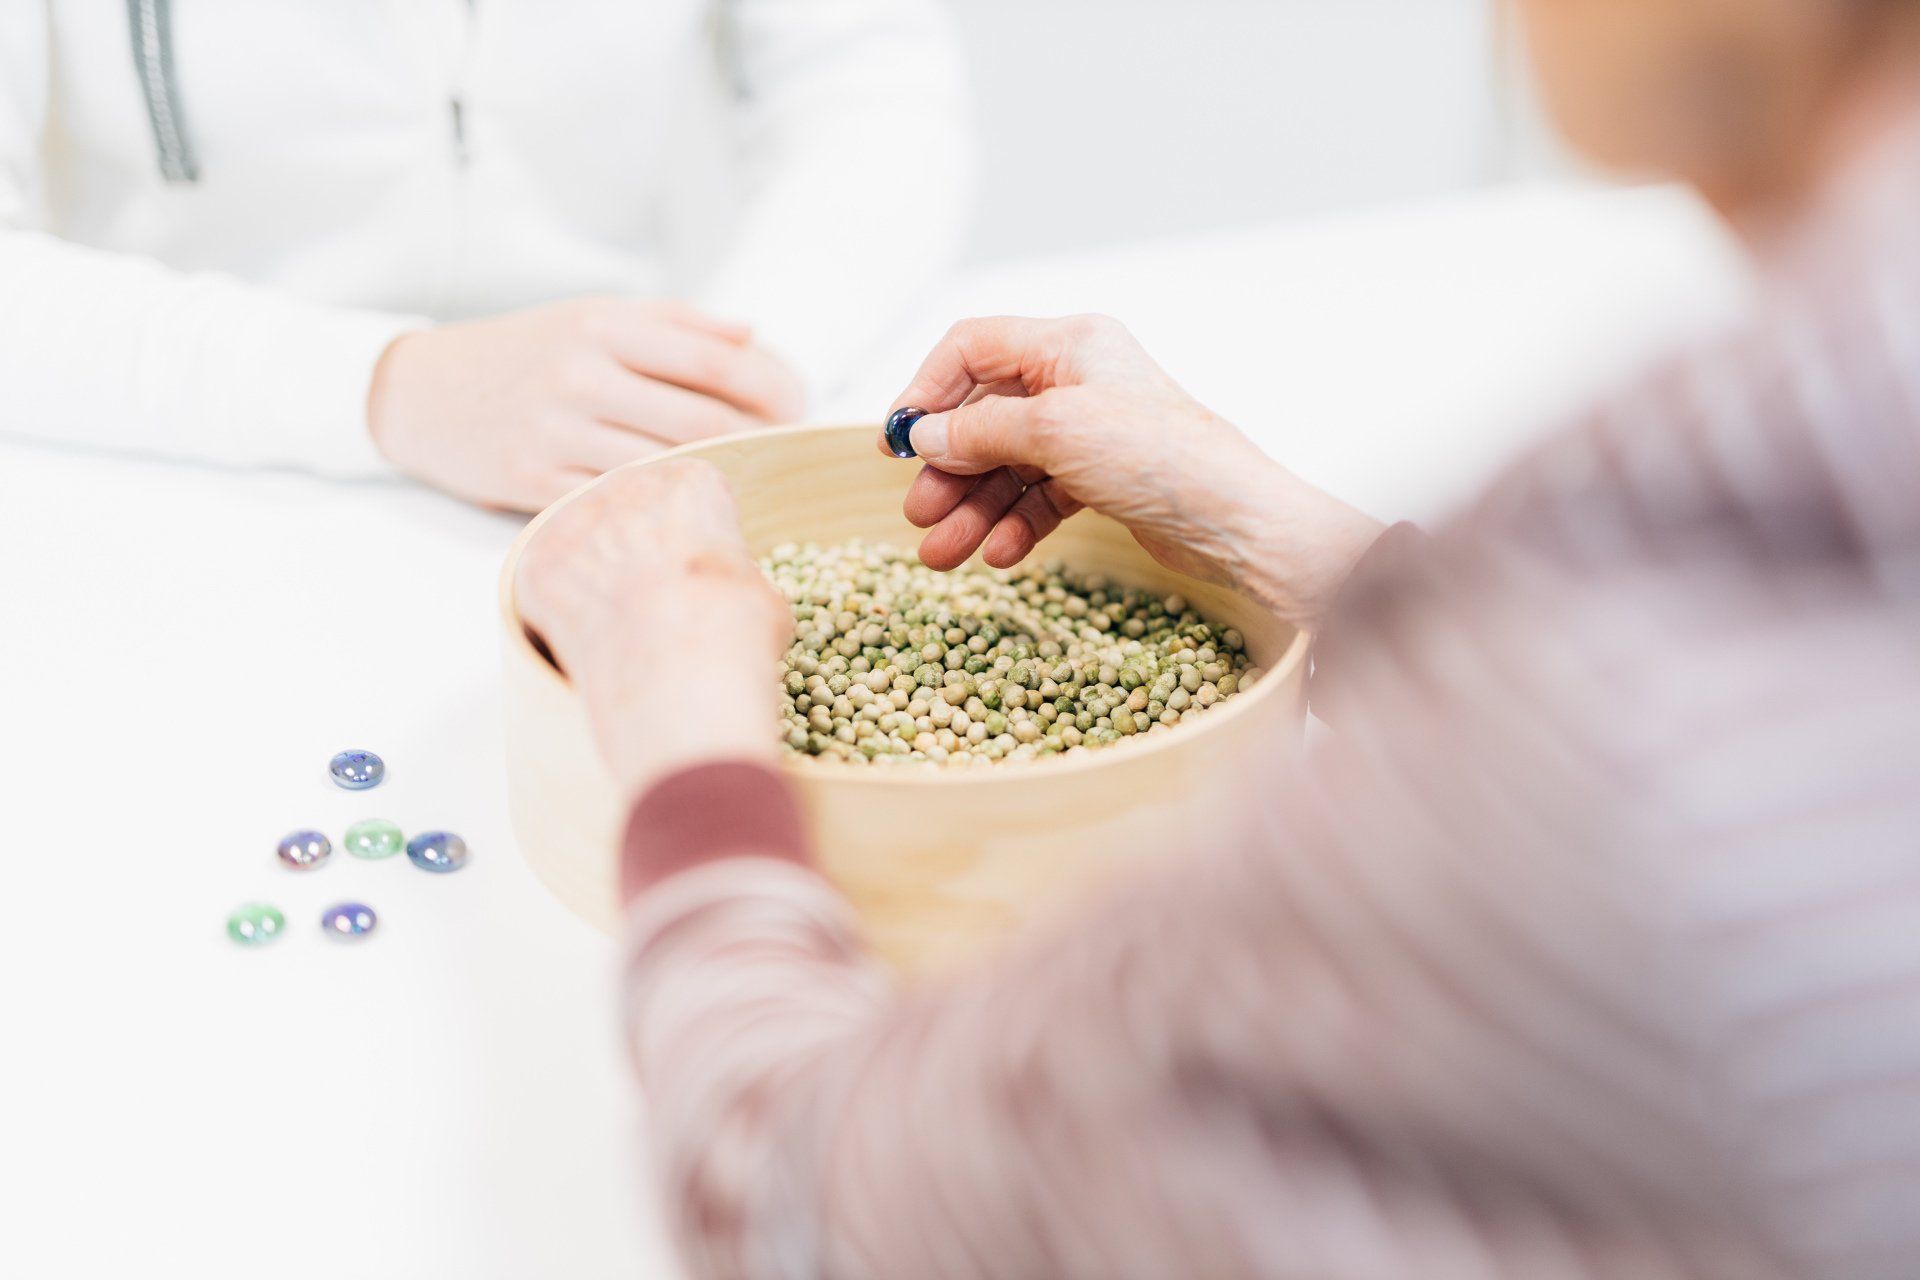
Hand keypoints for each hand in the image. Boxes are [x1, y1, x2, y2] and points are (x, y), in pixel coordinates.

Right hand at [370, 298, 804, 511]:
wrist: (422, 391)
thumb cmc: (524, 352)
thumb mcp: (592, 315)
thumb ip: (676, 323)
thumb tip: (753, 334)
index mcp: (603, 326)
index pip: (713, 361)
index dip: (771, 387)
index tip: (800, 405)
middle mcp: (581, 375)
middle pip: (701, 419)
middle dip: (760, 439)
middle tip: (790, 451)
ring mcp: (556, 432)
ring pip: (665, 465)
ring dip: (719, 477)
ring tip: (753, 479)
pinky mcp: (533, 482)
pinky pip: (617, 500)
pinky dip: (660, 505)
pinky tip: (688, 507)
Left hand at [514, 460, 790, 796]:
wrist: (680, 674)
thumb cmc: (732, 635)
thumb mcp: (763, 596)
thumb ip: (731, 576)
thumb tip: (726, 596)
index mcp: (692, 482)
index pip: (691, 495)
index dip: (697, 538)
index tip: (699, 571)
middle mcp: (628, 485)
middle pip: (630, 508)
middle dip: (639, 546)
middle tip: (654, 598)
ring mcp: (575, 521)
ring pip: (584, 541)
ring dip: (596, 573)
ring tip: (623, 624)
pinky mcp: (538, 565)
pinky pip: (547, 582)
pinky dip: (561, 610)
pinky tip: (588, 639)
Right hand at [881, 315, 1382, 625]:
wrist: (1234, 521)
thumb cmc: (1160, 457)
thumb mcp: (1055, 431)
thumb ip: (981, 430)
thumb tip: (922, 433)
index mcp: (1070, 344)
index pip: (972, 349)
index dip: (927, 391)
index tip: (896, 441)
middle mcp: (1078, 379)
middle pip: (986, 416)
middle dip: (948, 468)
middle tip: (918, 514)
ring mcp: (1091, 430)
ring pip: (1010, 465)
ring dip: (973, 508)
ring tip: (942, 553)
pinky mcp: (1104, 478)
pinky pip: (1041, 496)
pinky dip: (1015, 524)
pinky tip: (997, 555)